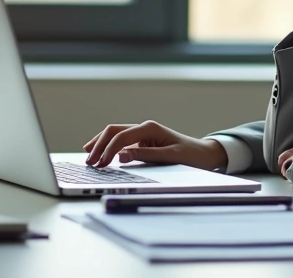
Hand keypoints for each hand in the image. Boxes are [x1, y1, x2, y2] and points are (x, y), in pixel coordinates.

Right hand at [82, 121, 227, 170]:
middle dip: (99, 145)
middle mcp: (144, 128)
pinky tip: (100, 153)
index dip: (108, 150)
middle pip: (113, 131)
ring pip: (115, 134)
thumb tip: (121, 156)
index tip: (100, 164)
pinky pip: (121, 142)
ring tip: (88, 155)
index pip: (122, 137)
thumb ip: (145, 155)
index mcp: (150, 128)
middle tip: (89, 161)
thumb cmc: (191, 154)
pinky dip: (108, 147)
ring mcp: (142, 134)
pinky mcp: (142, 142)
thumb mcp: (170, 157)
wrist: (204, 154)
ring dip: (101, 144)